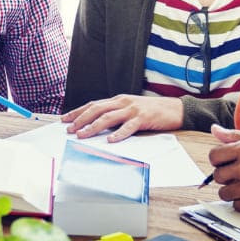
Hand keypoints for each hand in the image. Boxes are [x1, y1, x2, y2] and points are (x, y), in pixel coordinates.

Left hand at [62, 94, 184, 141]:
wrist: (175, 109)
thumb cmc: (152, 111)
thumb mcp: (131, 109)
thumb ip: (117, 114)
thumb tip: (97, 125)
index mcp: (118, 100)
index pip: (93, 104)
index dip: (78, 112)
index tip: (64, 119)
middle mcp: (123, 102)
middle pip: (97, 109)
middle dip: (80, 119)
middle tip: (69, 129)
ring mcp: (133, 109)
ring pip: (108, 117)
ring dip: (93, 127)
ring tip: (83, 135)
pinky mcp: (143, 118)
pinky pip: (128, 126)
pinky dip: (118, 133)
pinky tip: (110, 140)